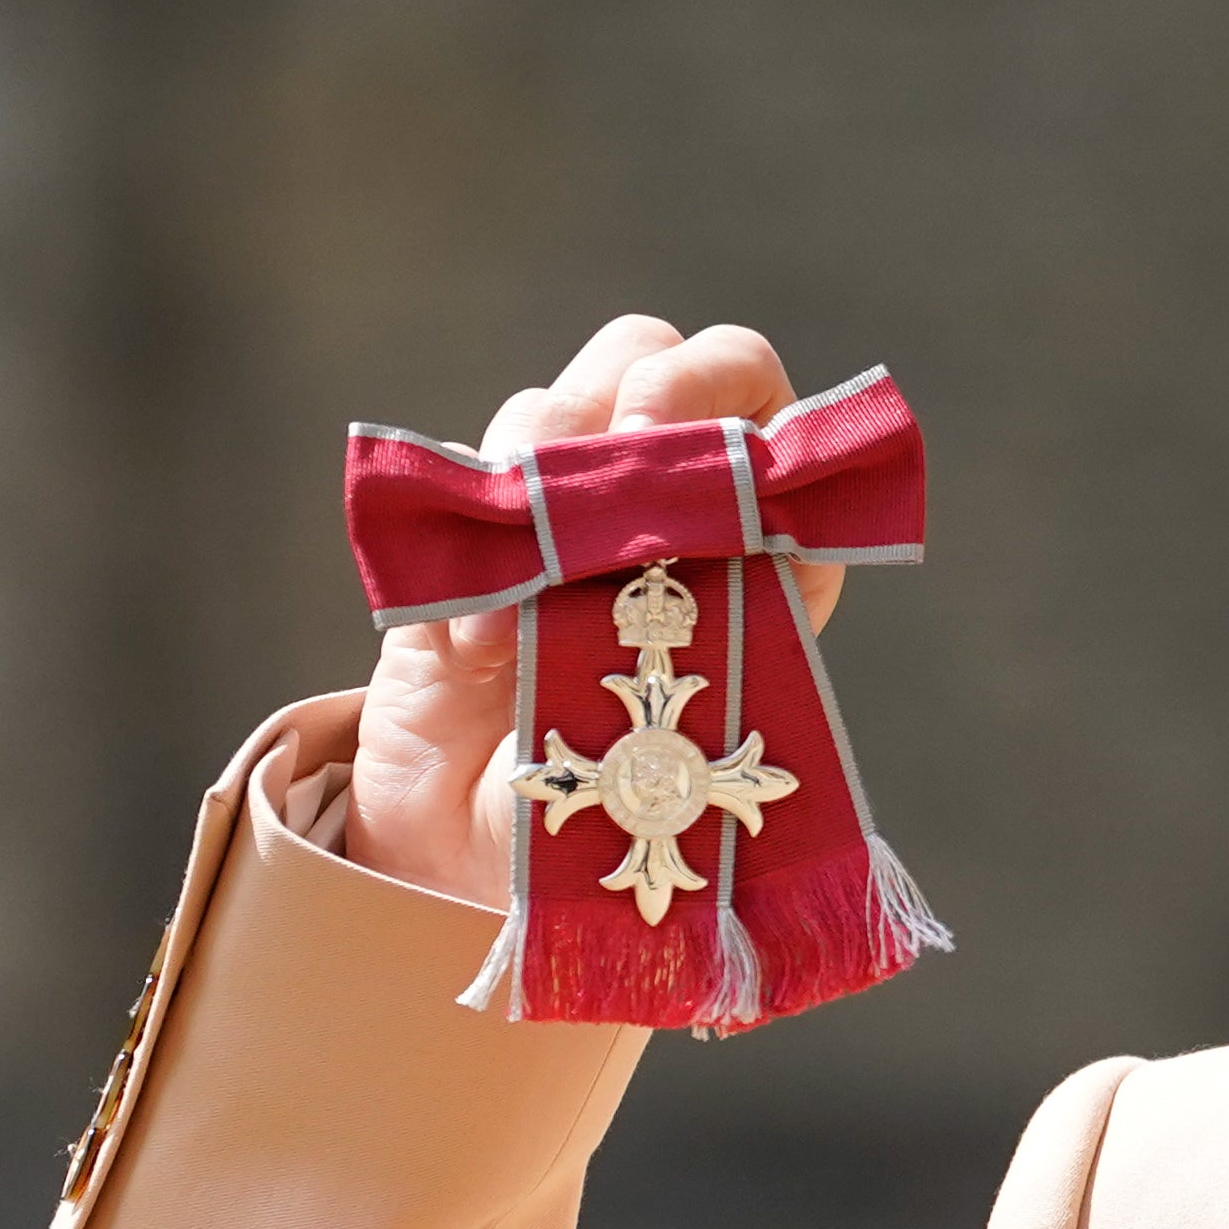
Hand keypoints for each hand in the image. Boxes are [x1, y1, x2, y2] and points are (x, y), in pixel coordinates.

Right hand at [341, 316, 846, 906]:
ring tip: (528, 611)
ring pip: (553, 408)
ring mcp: (563, 513)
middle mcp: (666, 505)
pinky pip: (466, 483)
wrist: (495, 871)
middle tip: (604, 460)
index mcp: (759, 544)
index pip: (762, 400)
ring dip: (538, 481)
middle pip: (650, 357)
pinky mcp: (474, 539)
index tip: (666, 429)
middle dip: (626, 391)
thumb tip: (707, 532)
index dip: (722, 387)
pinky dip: (468, 546)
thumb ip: (716, 630)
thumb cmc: (625, 820)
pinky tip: (473, 648)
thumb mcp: (701, 732)